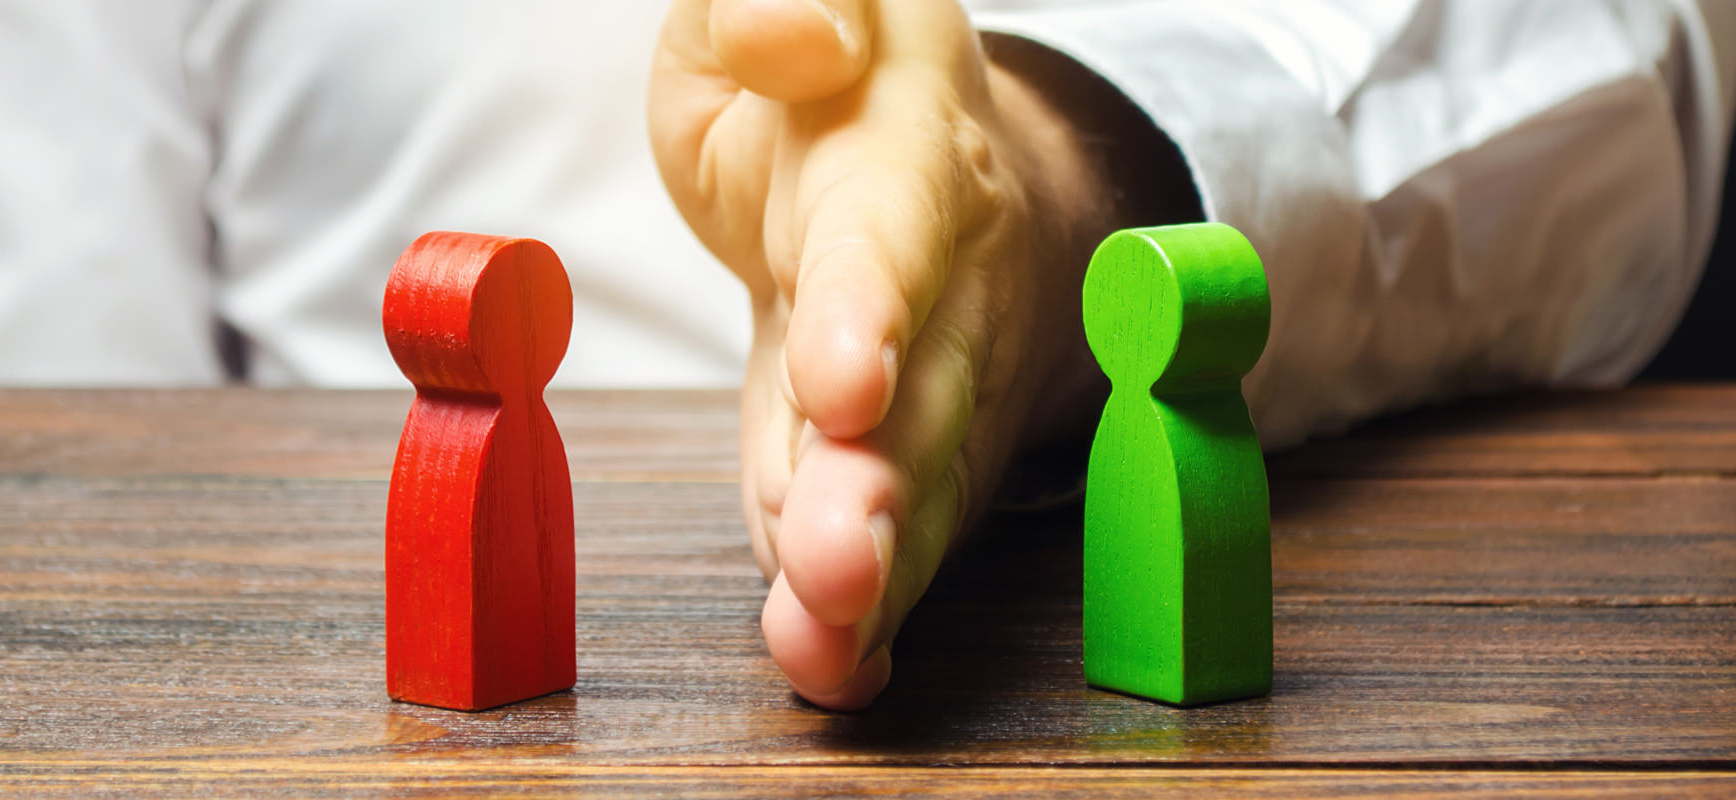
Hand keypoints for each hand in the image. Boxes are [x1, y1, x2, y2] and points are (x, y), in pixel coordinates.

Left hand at [650, 0, 1118, 708]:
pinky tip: (829, 663)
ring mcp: (929, 378)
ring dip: (870, 569)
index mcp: (902, 146)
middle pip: (918, 391)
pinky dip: (863, 604)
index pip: (887, 229)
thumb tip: (798, 44)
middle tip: (836, 568)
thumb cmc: (837, 73)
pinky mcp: (906, 450)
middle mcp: (936, 279)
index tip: (844, 388)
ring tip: (820, 641)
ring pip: (909, 482)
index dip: (870, 308)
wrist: (918, 159)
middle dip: (879, 488)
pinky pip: (895, 528)